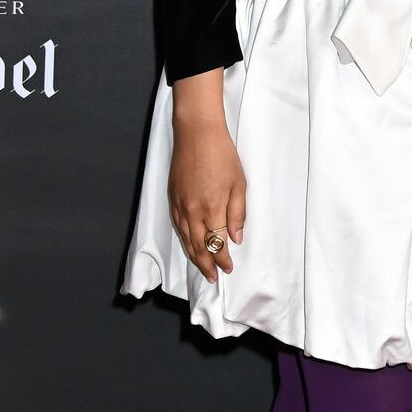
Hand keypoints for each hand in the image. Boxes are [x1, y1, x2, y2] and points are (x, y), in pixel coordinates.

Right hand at [168, 112, 246, 280]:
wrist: (197, 133)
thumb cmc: (222, 155)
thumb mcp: (239, 184)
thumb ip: (237, 213)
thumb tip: (236, 238)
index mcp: (211, 209)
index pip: (217, 243)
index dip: (222, 259)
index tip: (228, 269)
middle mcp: (192, 211)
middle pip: (198, 246)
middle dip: (206, 264)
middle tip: (214, 277)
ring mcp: (179, 205)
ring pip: (185, 239)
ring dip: (194, 256)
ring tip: (202, 268)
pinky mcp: (172, 198)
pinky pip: (177, 226)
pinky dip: (183, 240)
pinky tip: (189, 245)